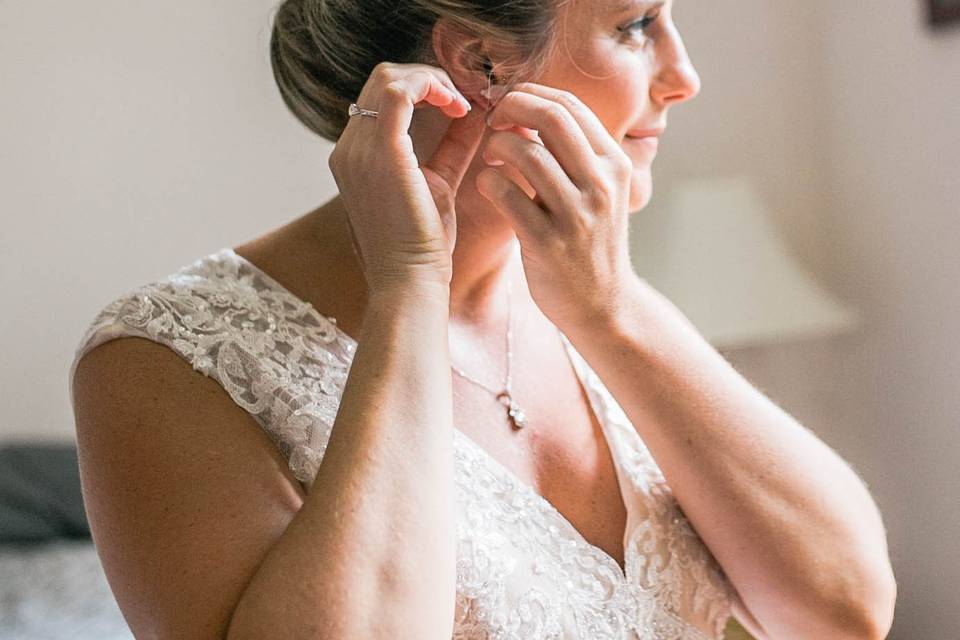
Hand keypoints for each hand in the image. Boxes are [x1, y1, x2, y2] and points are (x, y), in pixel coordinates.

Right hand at [329, 62, 486, 292]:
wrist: (410, 283)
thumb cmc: (423, 248)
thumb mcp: (438, 185)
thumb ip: (450, 147)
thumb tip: (473, 114)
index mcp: (354, 158)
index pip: (380, 98)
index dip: (422, 88)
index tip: (459, 102)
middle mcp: (348, 149)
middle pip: (381, 80)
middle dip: (428, 78)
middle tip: (466, 96)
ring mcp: (358, 149)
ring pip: (389, 78)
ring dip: (433, 80)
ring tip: (464, 101)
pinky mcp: (381, 153)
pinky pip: (400, 92)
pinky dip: (433, 88)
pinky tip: (460, 107)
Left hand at [476, 82, 638, 328]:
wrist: (603, 305)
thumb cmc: (592, 242)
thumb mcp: (601, 191)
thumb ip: (576, 153)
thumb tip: (534, 109)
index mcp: (614, 164)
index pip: (570, 104)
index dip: (531, 94)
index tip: (510, 103)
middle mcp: (600, 184)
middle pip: (551, 117)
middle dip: (512, 107)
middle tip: (493, 119)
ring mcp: (575, 214)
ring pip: (526, 152)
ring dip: (497, 145)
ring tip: (490, 157)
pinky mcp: (547, 242)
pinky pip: (506, 194)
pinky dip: (488, 181)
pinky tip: (486, 185)